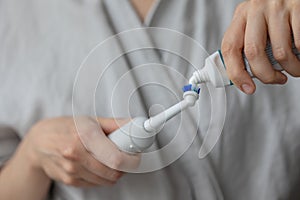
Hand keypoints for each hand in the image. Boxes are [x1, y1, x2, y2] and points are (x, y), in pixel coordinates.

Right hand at [23, 116, 138, 186]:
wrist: (39, 142)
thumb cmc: (66, 128)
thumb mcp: (90, 120)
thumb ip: (114, 124)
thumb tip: (133, 125)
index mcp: (85, 136)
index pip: (116, 158)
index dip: (131, 160)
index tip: (135, 156)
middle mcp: (77, 154)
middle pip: (113, 172)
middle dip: (123, 166)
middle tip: (123, 157)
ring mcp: (71, 169)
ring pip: (106, 180)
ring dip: (113, 172)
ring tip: (108, 159)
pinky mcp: (69, 180)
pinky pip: (95, 184)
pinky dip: (100, 177)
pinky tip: (95, 165)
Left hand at [221, 0, 299, 93]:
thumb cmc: (273, 14)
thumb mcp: (254, 24)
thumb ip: (246, 44)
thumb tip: (245, 75)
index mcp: (241, 15)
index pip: (229, 48)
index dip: (236, 73)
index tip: (247, 88)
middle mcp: (256, 9)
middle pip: (253, 53)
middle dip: (266, 75)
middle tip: (276, 79)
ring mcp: (277, 8)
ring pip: (280, 52)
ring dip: (290, 69)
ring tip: (293, 68)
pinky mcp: (297, 8)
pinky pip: (299, 44)